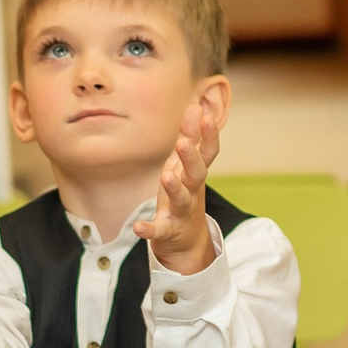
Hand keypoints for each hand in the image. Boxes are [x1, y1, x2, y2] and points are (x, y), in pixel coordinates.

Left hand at [134, 102, 221, 275]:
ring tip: (166, 177)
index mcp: (195, 173)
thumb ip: (191, 137)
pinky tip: (138, 227)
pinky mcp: (168, 231)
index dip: (209, 137)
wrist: (186, 241)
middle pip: (197, 174)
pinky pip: (159, 230)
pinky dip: (150, 229)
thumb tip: (196, 107)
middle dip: (191, 159)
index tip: (207, 118)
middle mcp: (192, 191)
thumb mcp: (186, 165)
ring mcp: (181, 212)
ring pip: (181, 199)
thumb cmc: (185, 194)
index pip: (208, 154)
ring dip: (175, 188)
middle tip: (183, 143)